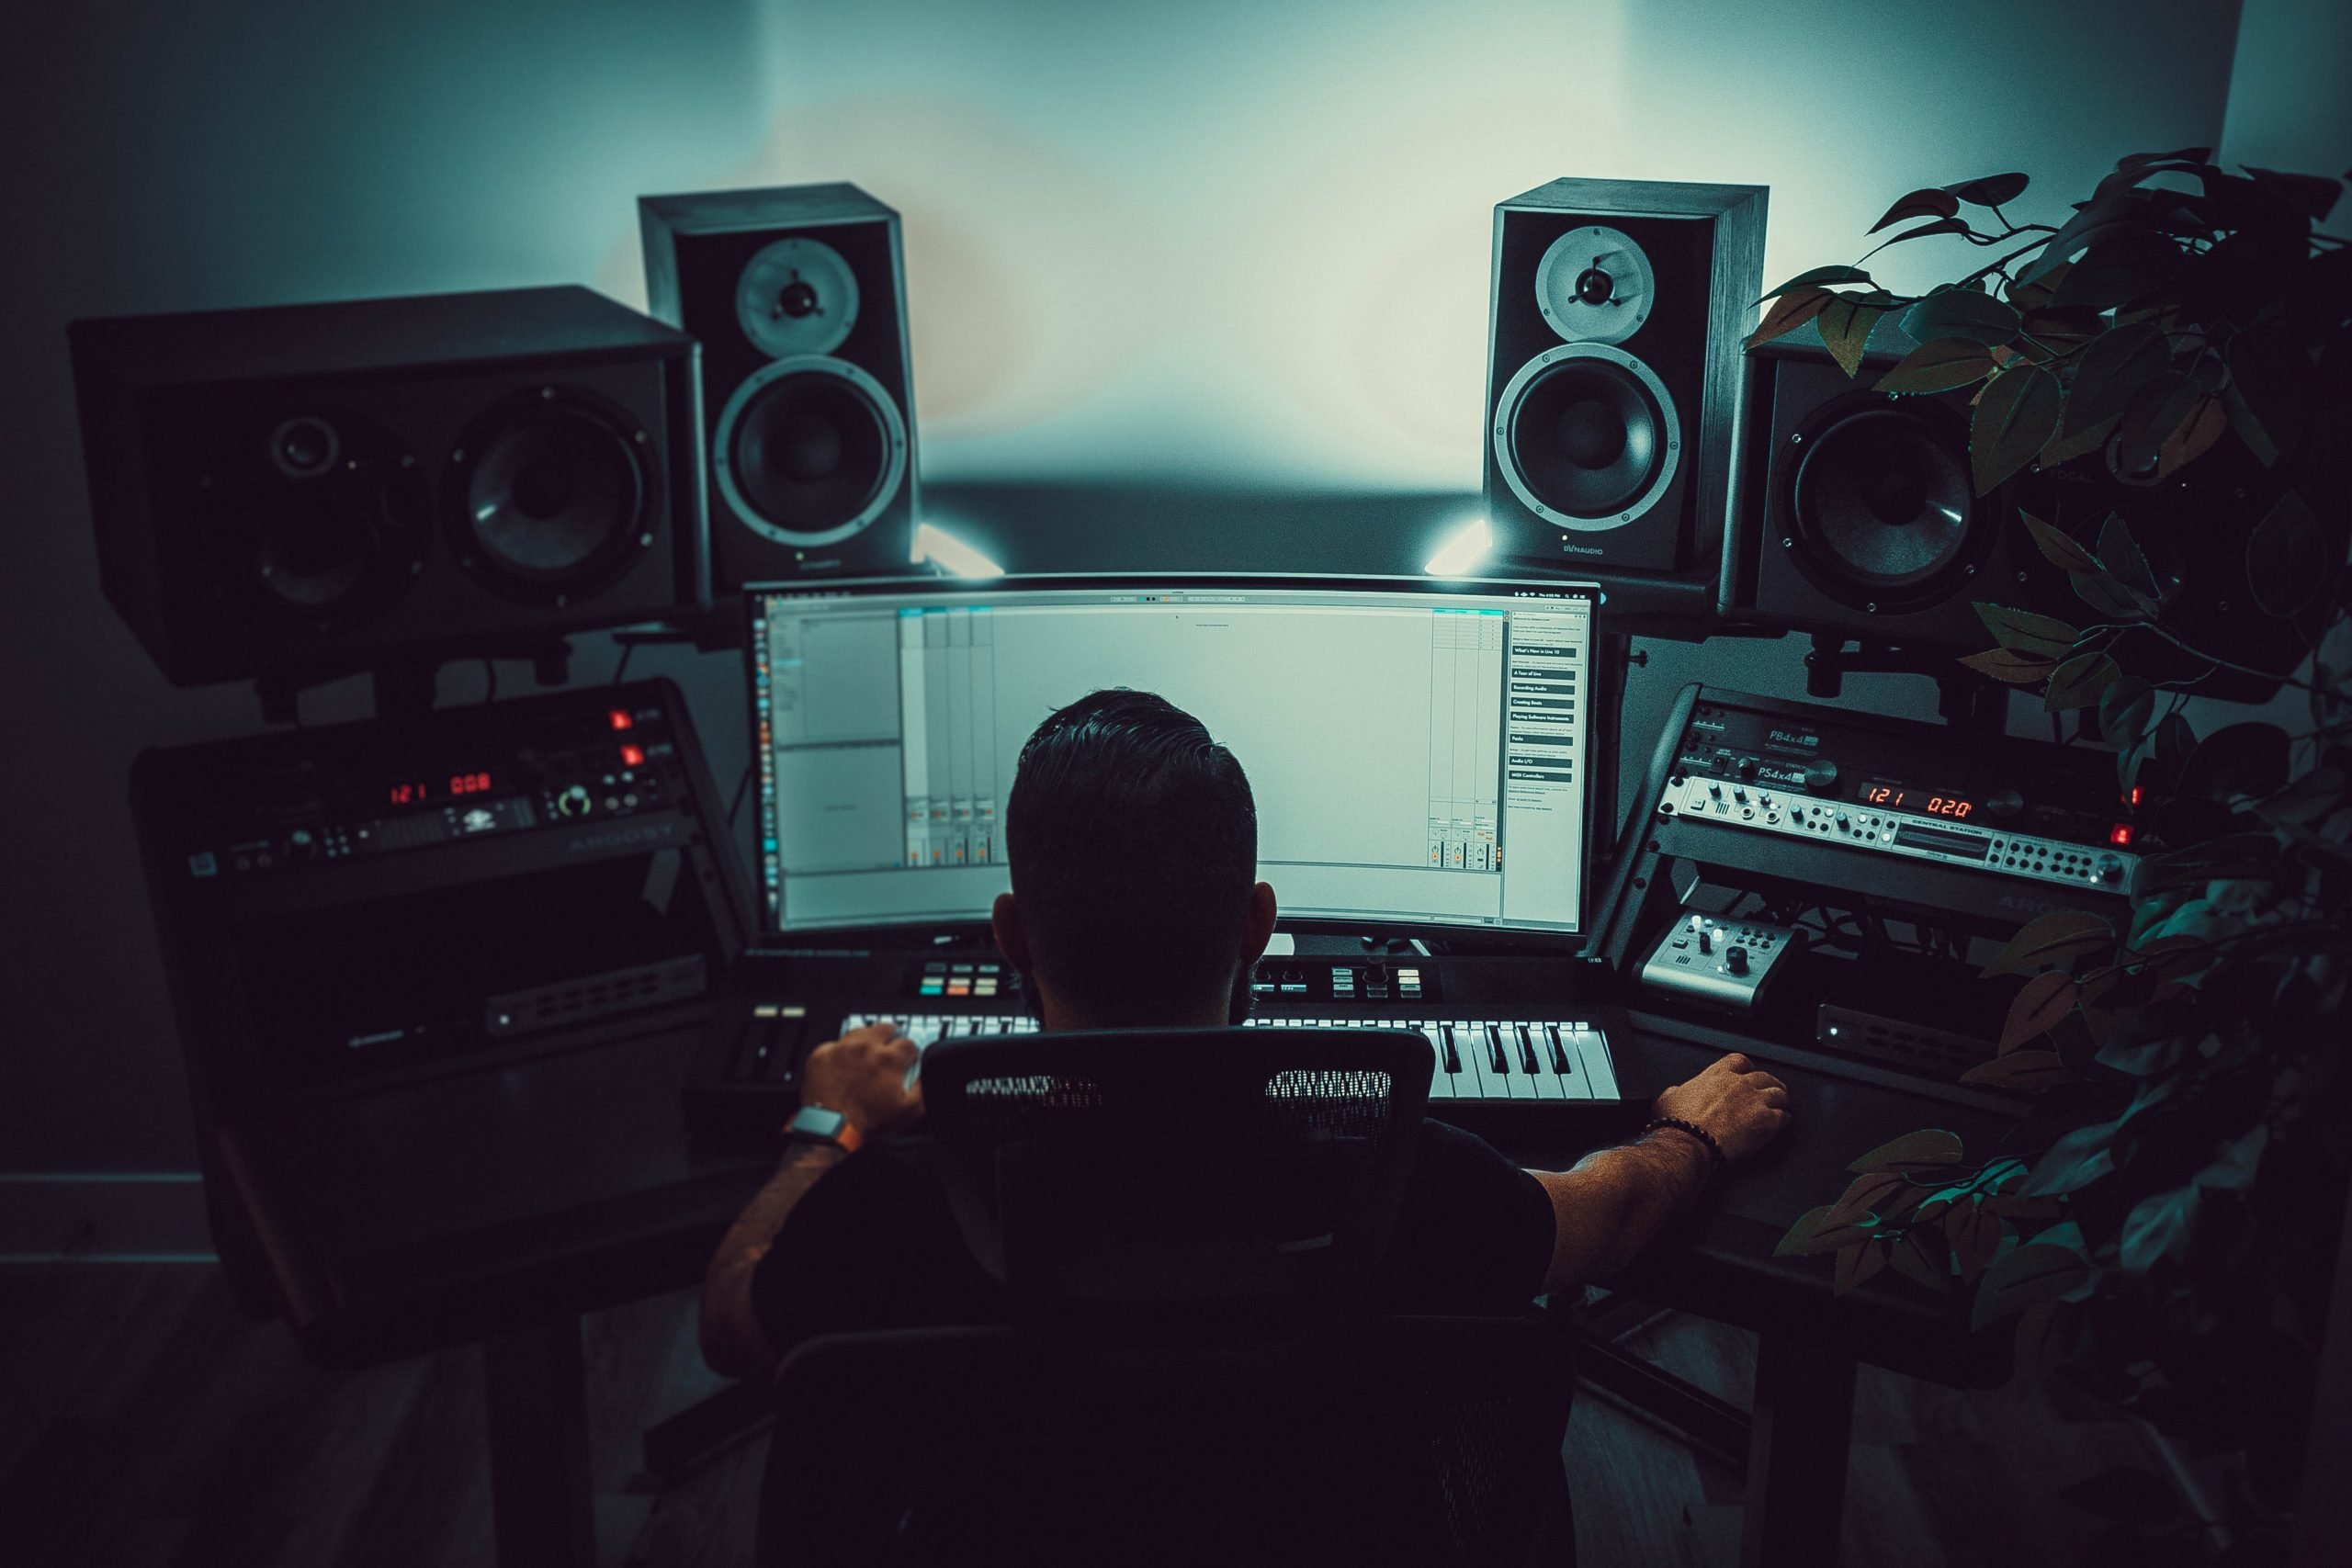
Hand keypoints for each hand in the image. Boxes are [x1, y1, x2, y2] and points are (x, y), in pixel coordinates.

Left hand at [799, 1021, 923, 1137]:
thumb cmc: (868, 1121)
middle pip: (884, 1028)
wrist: (832, 1126)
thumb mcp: (908, 1111)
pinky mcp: (822, 1054)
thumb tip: (927, 1073)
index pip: (907, 1043)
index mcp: (888, 1058)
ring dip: (866, 1038)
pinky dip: (841, 1050)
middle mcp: (865, 1047)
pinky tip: (844, 1061)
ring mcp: (842, 1048)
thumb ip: (923, 1088)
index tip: (908, 1058)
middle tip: (889, 1047)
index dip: (911, 1051)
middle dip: (890, 1036)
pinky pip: (835, 1044)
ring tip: (868, 1050)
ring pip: (859, 1032)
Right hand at [1653, 1052, 1789, 1162]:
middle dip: (1769, 1083)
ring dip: (1781, 1099)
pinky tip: (1783, 1122)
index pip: (1739, 1061)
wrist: (1689, 1143)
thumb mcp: (1667, 1099)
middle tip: (1771, 1090)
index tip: (1749, 1073)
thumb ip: (1676, 1091)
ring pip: (1779, 1093)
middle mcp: (1739, 1084)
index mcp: (1716, 1076)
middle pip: (1764, 1077)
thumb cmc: (1678, 1124)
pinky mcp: (1766, 1122)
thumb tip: (1674, 1092)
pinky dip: (1784, 1119)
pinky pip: (1784, 1116)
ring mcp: (1755, 1101)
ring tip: (1782, 1104)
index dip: (1747, 1068)